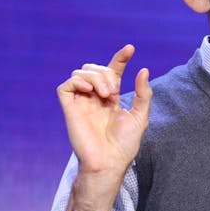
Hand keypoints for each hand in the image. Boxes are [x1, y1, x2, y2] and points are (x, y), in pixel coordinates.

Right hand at [57, 44, 151, 174]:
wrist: (109, 161)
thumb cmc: (125, 144)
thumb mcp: (140, 116)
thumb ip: (143, 93)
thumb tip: (143, 70)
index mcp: (111, 99)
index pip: (112, 71)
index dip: (120, 58)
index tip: (130, 49)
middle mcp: (94, 98)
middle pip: (95, 68)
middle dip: (107, 72)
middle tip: (114, 91)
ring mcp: (81, 102)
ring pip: (81, 73)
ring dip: (96, 77)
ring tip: (105, 95)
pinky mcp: (69, 108)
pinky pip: (66, 85)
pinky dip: (78, 82)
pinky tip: (90, 92)